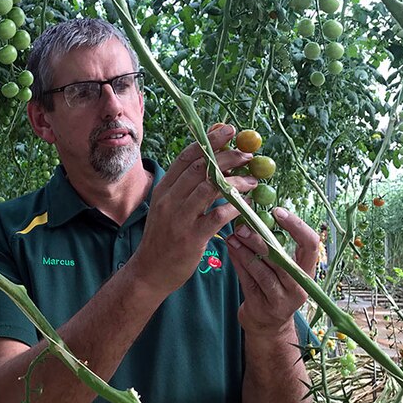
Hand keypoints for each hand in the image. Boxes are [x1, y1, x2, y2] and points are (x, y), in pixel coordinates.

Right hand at [131, 124, 257, 295]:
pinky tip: (246, 204)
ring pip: (210, 188)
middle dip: (227, 157)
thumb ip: (185, 187)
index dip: (208, 141)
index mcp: (164, 188)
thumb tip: (210, 164)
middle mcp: (169, 199)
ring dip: (235, 181)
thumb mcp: (168, 207)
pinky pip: (217, 216)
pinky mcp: (191, 237)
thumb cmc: (164, 237)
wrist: (150, 271)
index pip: (186, 157)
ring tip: (252, 179)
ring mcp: (179, 218)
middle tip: (248, 154)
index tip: (228, 131)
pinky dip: (234, 207)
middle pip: (201, 168)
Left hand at [226, 208, 318, 333]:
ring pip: (263, 271)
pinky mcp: (263, 307)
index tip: (277, 211)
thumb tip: (253, 217)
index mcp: (307, 271)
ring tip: (233, 236)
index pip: (311, 244)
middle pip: (282, 258)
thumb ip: (270, 247)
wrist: (267, 326)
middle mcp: (299, 286)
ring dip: (246, 251)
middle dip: (261, 239)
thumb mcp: (278, 268)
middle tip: (244, 224)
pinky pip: (249, 281)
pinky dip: (239, 263)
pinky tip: (231, 249)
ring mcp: (282, 299)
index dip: (296, 226)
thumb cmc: (273, 288)